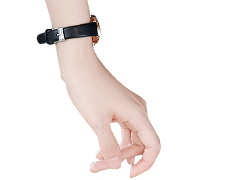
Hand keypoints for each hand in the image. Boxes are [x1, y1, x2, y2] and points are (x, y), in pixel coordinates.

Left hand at [61, 53, 160, 174]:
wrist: (76, 62)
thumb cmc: (87, 86)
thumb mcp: (97, 121)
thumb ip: (109, 146)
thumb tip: (116, 165)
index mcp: (138, 114)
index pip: (153, 146)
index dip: (146, 164)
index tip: (129, 174)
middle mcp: (137, 110)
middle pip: (139, 144)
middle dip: (121, 158)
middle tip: (99, 166)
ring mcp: (128, 106)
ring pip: (129, 137)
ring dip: (115, 151)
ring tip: (97, 161)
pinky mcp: (118, 104)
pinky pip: (122, 128)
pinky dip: (113, 140)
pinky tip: (101, 150)